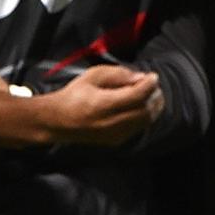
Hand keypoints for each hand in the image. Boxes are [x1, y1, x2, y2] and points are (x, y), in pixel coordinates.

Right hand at [39, 64, 163, 145]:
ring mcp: (115, 134)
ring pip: (145, 121)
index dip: (149, 85)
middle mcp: (112, 122)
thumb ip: (117, 74)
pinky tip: (141, 106)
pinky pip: (138, 128)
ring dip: (153, 107)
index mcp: (104, 104)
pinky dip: (145, 116)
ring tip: (151, 95)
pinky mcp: (116, 140)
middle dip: (155, 96)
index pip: (137, 95)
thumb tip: (139, 78)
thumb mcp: (92, 76)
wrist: (59, 120)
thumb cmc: (74, 95)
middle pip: (146, 110)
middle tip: (153, 85)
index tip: (152, 76)